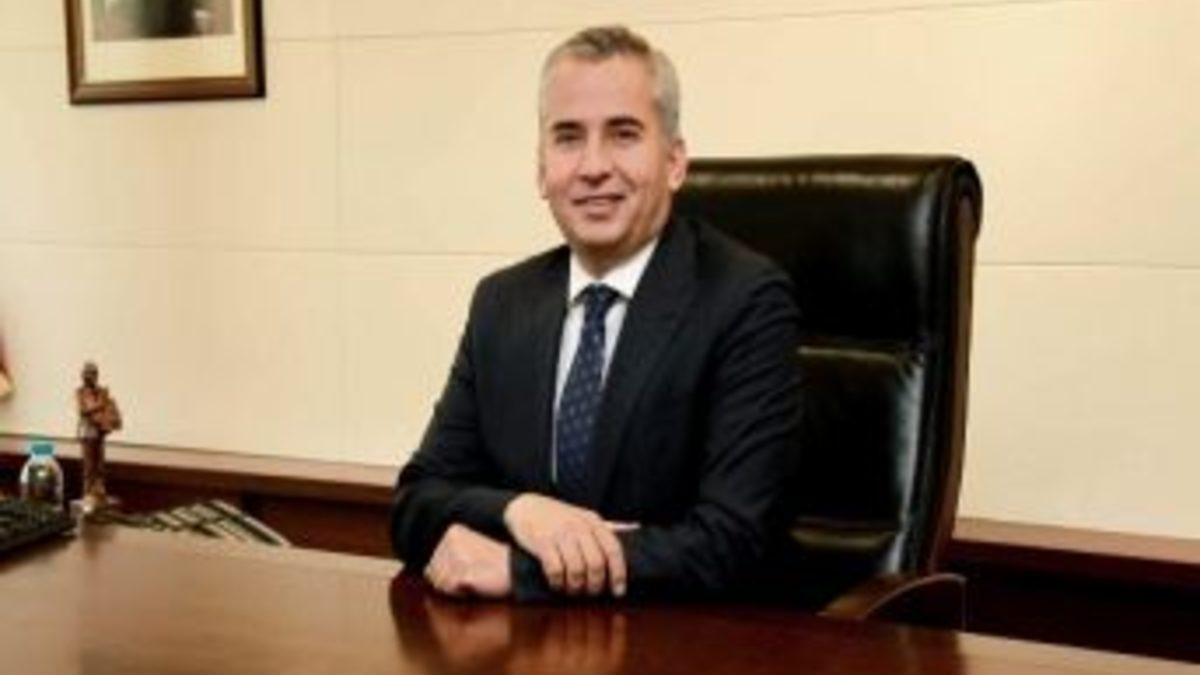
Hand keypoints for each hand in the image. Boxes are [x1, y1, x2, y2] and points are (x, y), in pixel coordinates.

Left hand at [425, 524, 511, 597]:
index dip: (450, 575)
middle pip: (434, 575)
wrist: (522, 568)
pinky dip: (463, 592)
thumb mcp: (472, 551)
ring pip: (441, 584)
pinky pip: (452, 590)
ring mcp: (456, 555)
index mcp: (453, 532)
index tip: (472, 569)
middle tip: (476, 575)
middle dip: (451, 582)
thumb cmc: (499, 564)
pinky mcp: (462, 572)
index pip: (432, 566)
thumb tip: (426, 571)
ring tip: (478, 578)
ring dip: (457, 588)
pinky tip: (479, 582)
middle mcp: (451, 540)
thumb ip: (448, 557)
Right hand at [503, 493, 629, 596]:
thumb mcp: (586, 516)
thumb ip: (609, 526)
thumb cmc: (559, 516)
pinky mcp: (542, 542)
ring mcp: (560, 534)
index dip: (618, 573)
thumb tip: (636, 527)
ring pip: (577, 569)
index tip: (619, 591)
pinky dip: (558, 583)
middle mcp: (579, 527)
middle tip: (591, 593)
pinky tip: (557, 584)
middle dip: (596, 585)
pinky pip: (555, 570)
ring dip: (576, 587)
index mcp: (593, 522)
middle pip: (596, 564)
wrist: (526, 507)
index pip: (613, 550)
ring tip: (574, 591)